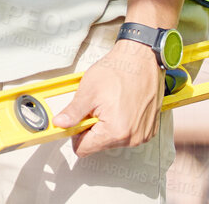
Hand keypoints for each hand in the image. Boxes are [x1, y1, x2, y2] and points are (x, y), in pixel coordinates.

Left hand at [51, 40, 163, 156]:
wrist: (142, 58)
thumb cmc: (119, 70)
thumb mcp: (88, 90)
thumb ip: (72, 112)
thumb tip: (60, 124)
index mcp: (115, 131)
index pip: (84, 149)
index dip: (76, 134)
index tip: (77, 120)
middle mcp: (132, 138)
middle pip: (98, 144)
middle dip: (93, 127)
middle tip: (97, 106)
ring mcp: (142, 134)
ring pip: (112, 139)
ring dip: (107, 124)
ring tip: (111, 103)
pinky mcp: (149, 129)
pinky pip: (127, 134)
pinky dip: (121, 122)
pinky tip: (122, 105)